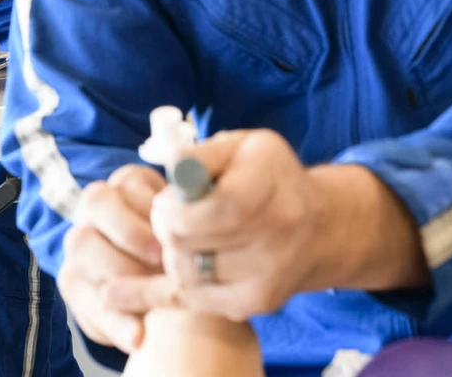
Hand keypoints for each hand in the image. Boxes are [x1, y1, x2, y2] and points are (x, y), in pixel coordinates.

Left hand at [59, 164, 166, 352]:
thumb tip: (139, 338)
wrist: (168, 256)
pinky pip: (130, 182)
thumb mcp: (135, 316)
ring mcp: (100, 203)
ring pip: (98, 204)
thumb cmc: (148, 292)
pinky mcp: (127, 178)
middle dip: (118, 266)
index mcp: (76, 275)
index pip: (78, 286)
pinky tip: (176, 227)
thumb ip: (128, 325)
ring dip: (133, 230)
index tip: (140, 336)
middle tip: (154, 281)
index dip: (111, 315)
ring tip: (165, 253)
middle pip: (80, 242)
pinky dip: (152, 204)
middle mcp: (81, 236)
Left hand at [105, 129, 428, 322]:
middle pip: (184, 244)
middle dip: (165, 227)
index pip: (200, 212)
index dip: (171, 207)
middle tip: (171, 216)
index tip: (169, 198)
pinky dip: (166, 288)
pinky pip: (193, 301)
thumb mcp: (242, 147)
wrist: (319, 228)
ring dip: (173, 255)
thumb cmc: (270, 177)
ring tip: (186, 237)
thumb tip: (169, 167)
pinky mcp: (254, 304)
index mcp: (266, 191)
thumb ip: (201, 155)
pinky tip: (132, 286)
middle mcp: (273, 239)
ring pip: (184, 276)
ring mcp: (265, 279)